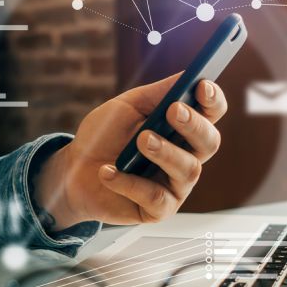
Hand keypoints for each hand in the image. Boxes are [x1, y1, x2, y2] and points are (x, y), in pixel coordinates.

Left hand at [36, 74, 227, 228]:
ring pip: (188, 170)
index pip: (212, 113)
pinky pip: (156, 198)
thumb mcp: (128, 106)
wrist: (74, 170)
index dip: (213, 100)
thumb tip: (188, 75)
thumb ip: (158, 93)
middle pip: (210, 142)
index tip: (202, 86)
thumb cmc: (104, 136)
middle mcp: (187, 156)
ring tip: (140, 140)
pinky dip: (129, 182)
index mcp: (184, 128)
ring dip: (164, 152)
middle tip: (173, 111)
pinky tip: (108, 171)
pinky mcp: (159, 210)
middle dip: (194, 125)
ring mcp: (176, 185)